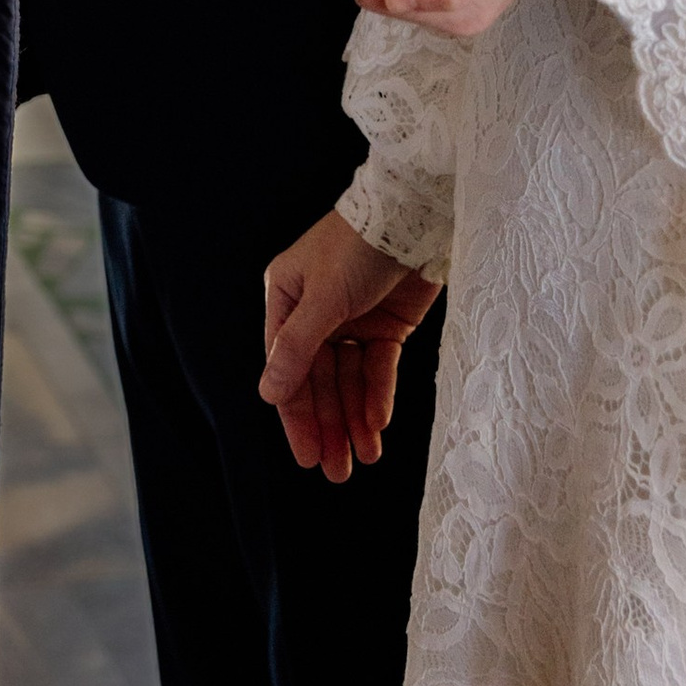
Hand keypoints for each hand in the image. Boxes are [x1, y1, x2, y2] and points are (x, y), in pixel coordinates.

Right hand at [258, 210, 440, 481]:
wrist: (416, 214)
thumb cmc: (358, 245)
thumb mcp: (323, 298)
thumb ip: (298, 349)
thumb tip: (269, 394)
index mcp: (288, 299)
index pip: (287, 368)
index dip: (296, 415)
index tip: (305, 456)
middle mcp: (316, 311)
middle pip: (319, 380)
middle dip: (328, 426)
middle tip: (337, 472)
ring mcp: (352, 319)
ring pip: (349, 380)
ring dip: (355, 419)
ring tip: (364, 459)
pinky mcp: (386, 324)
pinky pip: (377, 368)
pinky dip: (377, 395)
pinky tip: (378, 423)